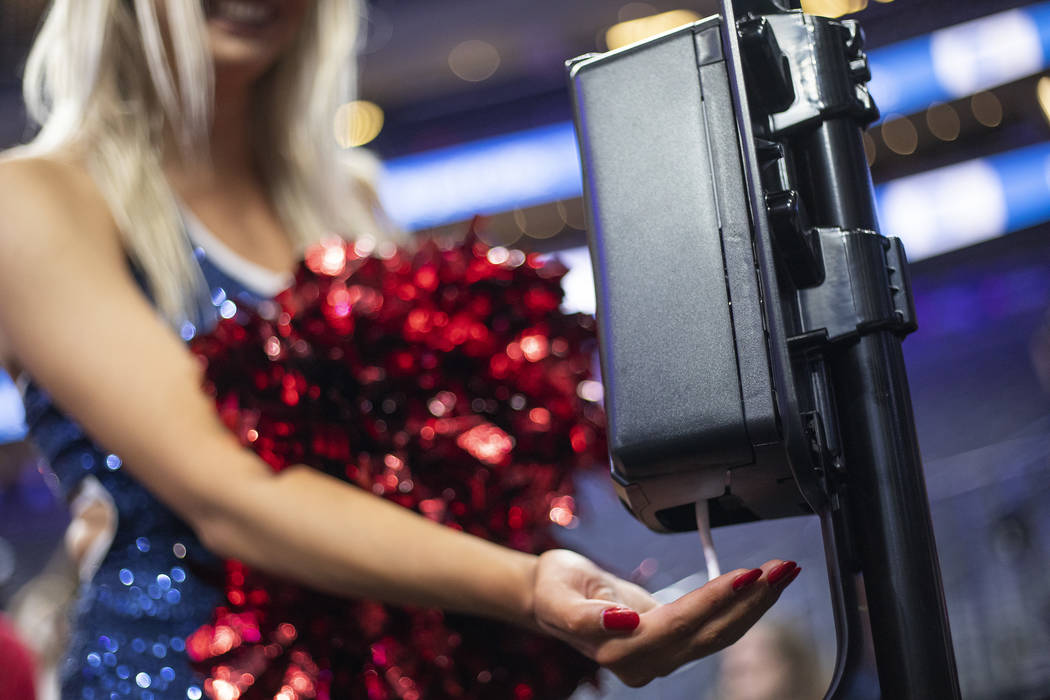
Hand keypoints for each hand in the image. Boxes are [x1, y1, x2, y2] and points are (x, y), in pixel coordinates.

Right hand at [531, 549, 799, 686]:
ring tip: (782, 572)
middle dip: (750, 600)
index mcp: (619, 649)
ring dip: (755, 604)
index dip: (716, 599)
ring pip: (719, 635)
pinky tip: (759, 588)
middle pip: (710, 634)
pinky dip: (741, 607)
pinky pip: (713, 630)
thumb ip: (586, 616)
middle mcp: (646, 661)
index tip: (748, 575)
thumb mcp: (557, 595)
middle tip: (782, 568)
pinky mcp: (670, 644)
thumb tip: (625, 623)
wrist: (549, 595)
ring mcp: (660, 657)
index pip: (680, 624)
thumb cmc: (553, 588)